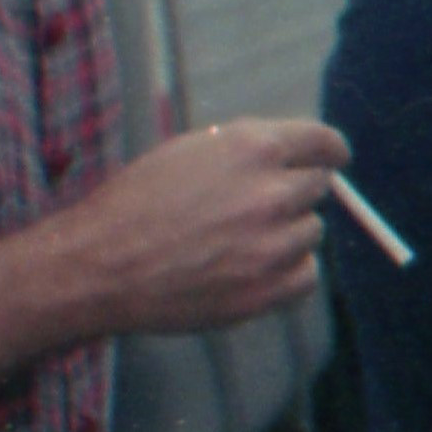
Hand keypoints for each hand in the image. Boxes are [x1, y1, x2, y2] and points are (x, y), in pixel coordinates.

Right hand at [45, 118, 342, 340]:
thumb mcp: (189, 154)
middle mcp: (271, 191)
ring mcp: (272, 244)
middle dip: (293, 194)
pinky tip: (251, 272)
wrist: (98, 265)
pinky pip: (307, 277)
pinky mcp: (267, 290)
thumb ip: (244, 153)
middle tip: (255, 210)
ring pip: (311, 233)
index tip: (332, 159)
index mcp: (252, 147)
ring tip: (238, 244)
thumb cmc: (134, 204)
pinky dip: (287, 275)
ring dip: (287, 236)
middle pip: (318, 188)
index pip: (323, 142)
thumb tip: (289, 158)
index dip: (329, 152)